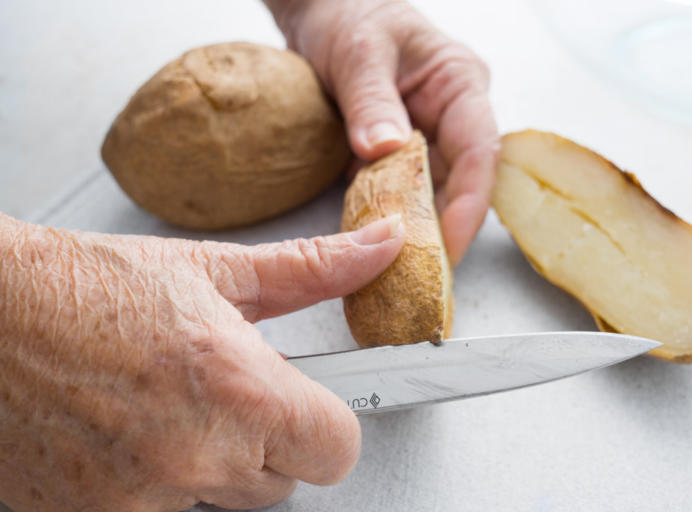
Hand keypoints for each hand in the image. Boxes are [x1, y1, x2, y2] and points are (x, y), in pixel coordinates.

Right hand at [0, 214, 403, 510]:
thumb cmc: (84, 286)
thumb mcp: (212, 270)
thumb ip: (313, 270)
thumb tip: (380, 247)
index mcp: (236, 388)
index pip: (338, 450)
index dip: (326, 423)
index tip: (309, 404)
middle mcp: (193, 455)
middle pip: (282, 481)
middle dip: (266, 439)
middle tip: (219, 392)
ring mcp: (138, 501)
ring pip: (222, 502)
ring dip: (208, 463)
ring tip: (163, 407)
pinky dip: (154, 484)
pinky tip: (126, 435)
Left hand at [267, 0, 498, 265]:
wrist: (322, 8)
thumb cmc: (348, 13)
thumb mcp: (358, 52)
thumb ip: (371, 100)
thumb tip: (385, 151)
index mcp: (460, 84)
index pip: (479, 153)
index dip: (468, 205)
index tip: (447, 246)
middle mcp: (450, 115)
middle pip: (458, 183)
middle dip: (442, 229)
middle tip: (421, 276)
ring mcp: (425, 134)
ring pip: (429, 192)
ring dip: (413, 228)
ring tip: (396, 270)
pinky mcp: (398, 150)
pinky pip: (400, 190)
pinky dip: (388, 215)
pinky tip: (373, 242)